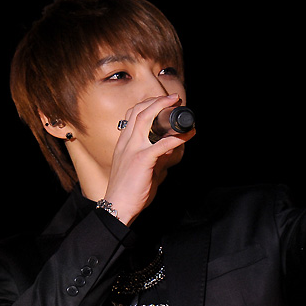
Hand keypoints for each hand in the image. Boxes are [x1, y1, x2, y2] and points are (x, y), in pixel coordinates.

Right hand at [104, 94, 195, 225]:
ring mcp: (133, 149)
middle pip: (139, 111)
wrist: (118, 206)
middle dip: (157, 100)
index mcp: (124, 143)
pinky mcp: (142, 160)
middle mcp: (126, 142)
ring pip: (145, 118)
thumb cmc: (128, 190)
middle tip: (173, 98)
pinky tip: (188, 135)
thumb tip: (168, 154)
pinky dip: (177, 137)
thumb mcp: (138, 168)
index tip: (162, 101)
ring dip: (163, 108)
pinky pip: (162, 144)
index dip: (148, 104)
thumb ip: (153, 158)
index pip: (132, 114)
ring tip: (177, 105)